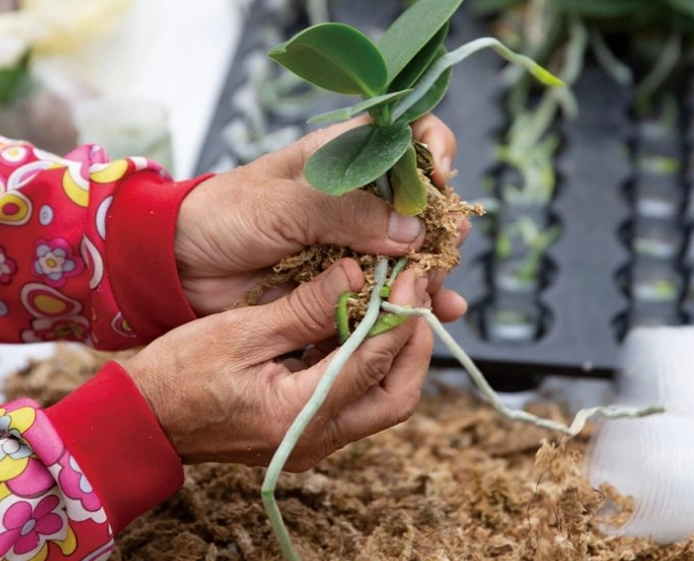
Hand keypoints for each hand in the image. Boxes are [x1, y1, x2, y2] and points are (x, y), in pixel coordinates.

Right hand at [118, 258, 431, 469]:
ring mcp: (312, 441)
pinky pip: (356, 400)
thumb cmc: (180, 375)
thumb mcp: (241, 331)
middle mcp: (314, 439)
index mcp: (297, 415)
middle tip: (413, 299)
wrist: (145, 418)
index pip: (372, 364)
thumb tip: (355, 275)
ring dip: (395, 354)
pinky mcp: (306, 432)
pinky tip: (361, 325)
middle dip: (413, 346)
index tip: (411, 278)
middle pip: (395, 398)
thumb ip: (304, 308)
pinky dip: (368, 363)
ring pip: (382, 401)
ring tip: (396, 305)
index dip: (398, 317)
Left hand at [175, 114, 468, 319]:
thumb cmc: (223, 216)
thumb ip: (344, 212)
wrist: (182, 267)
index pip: (405, 135)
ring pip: (411, 250)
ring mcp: (355, 241)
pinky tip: (437, 312)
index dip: (431, 149)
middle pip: (420, 201)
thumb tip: (411, 230)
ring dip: (432, 268)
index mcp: (344, 156)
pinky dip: (414, 301)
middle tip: (444, 246)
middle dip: (440, 223)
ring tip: (437, 289)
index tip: (439, 177)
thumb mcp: (281, 205)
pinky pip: (389, 289)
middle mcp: (358, 197)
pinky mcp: (346, 281)